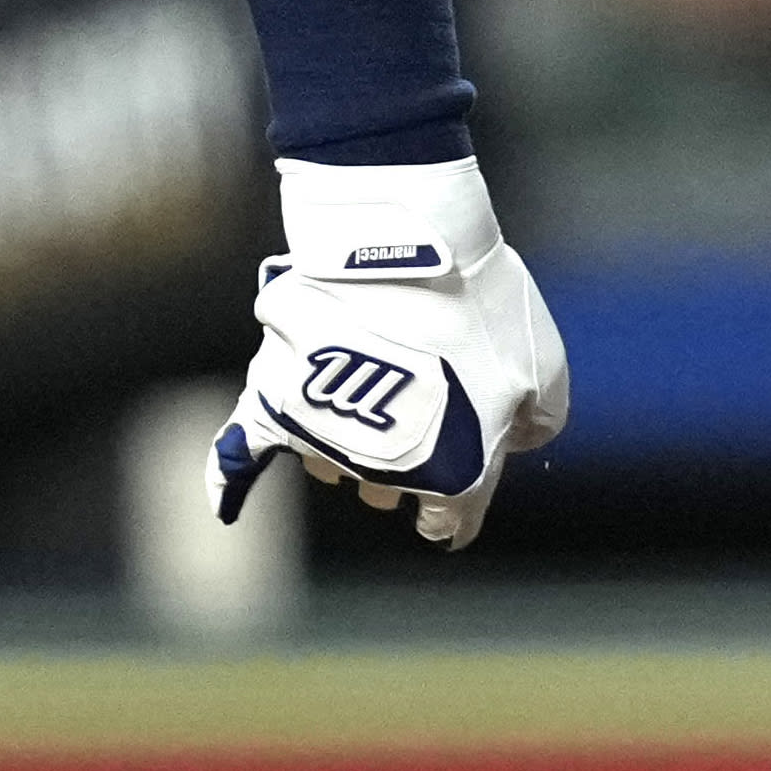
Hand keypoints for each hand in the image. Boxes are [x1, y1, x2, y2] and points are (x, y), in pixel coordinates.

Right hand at [206, 158, 569, 547]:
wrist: (406, 246)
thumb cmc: (481, 305)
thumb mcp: (543, 365)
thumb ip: (536, 417)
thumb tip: (518, 436)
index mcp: (450, 474)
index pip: (448, 524)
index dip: (452, 521)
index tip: (448, 521)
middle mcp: (381, 469)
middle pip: (387, 491)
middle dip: (403, 477)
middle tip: (414, 438)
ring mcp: (323, 436)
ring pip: (332, 465)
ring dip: (349, 450)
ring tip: (362, 415)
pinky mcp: (278, 398)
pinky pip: (240, 450)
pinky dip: (232, 476)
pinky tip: (226, 502)